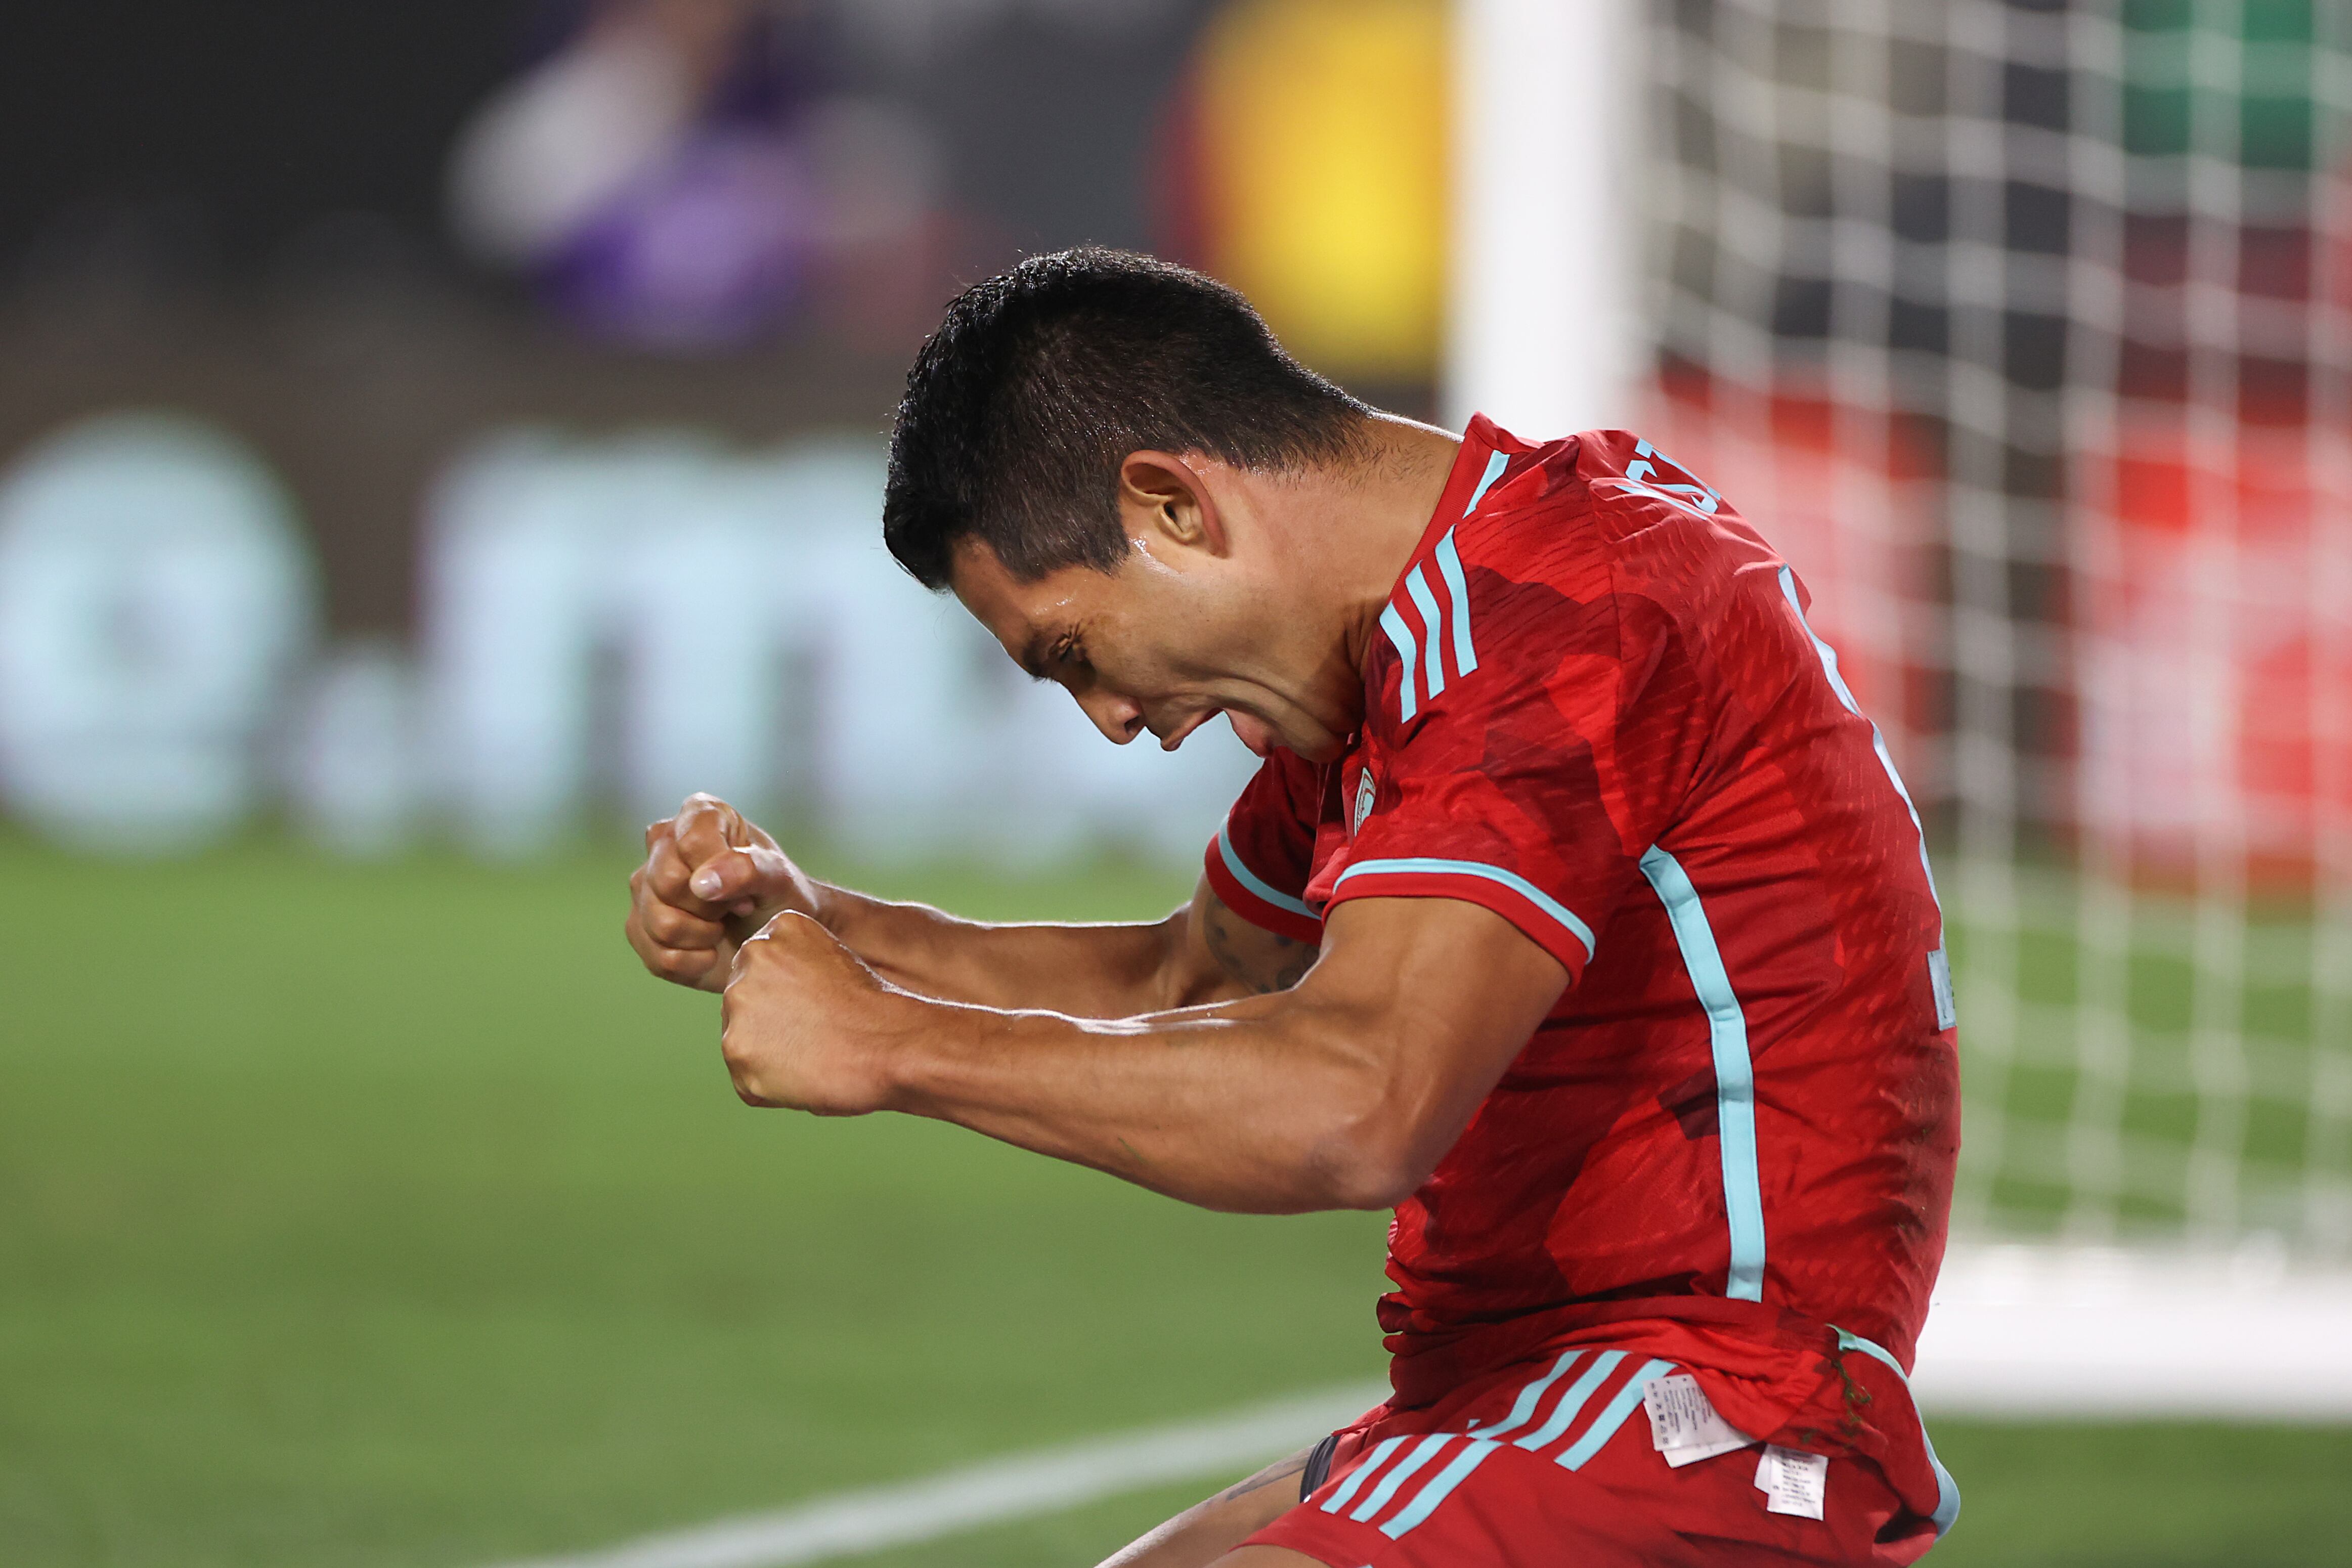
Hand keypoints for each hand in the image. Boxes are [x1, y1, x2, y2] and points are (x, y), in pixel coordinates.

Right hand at [626, 793, 826, 991]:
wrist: (775, 937)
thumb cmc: (780, 897)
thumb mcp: (780, 878)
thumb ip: (748, 868)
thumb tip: (700, 883)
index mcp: (698, 815)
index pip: (692, 843)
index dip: (722, 875)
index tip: (747, 893)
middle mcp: (662, 845)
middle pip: (667, 882)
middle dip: (711, 907)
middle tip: (734, 910)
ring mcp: (644, 886)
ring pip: (660, 923)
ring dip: (704, 936)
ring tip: (723, 928)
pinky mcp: (639, 928)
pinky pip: (658, 957)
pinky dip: (694, 963)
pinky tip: (710, 950)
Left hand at [720, 911, 906, 1113]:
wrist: (892, 1044)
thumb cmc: (874, 1010)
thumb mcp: (832, 961)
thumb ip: (791, 970)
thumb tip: (769, 1004)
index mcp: (779, 928)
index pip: (763, 970)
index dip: (792, 997)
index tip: (821, 1007)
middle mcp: (750, 957)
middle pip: (745, 1001)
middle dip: (773, 1023)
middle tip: (817, 1035)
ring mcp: (739, 1004)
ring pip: (741, 1040)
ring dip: (771, 1056)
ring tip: (813, 1057)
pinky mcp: (736, 1050)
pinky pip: (745, 1079)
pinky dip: (770, 1088)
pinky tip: (804, 1077)